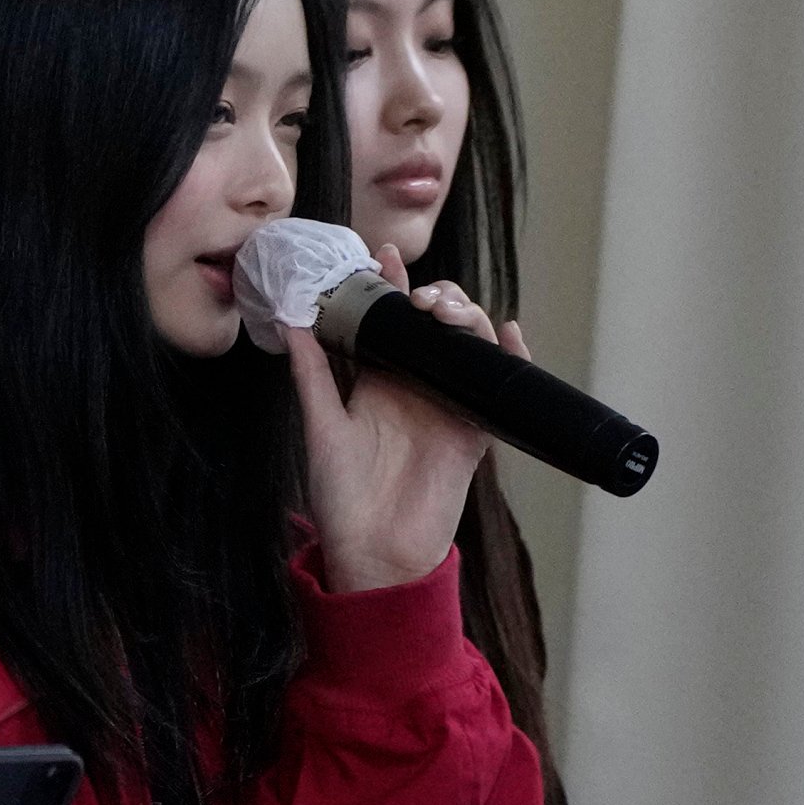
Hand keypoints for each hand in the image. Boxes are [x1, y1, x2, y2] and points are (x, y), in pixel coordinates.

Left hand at [284, 245, 527, 592]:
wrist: (375, 549)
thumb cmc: (342, 494)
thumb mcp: (321, 426)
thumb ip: (312, 375)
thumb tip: (291, 321)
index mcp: (376, 381)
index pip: (386, 322)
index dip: (388, 286)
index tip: (379, 256)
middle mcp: (417, 386)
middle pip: (435, 325)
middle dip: (433, 296)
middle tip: (416, 294)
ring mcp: (450, 404)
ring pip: (470, 345)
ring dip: (466, 317)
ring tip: (444, 309)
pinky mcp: (477, 429)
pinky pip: (502, 385)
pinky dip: (512, 356)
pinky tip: (509, 332)